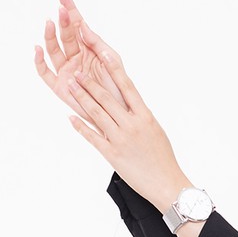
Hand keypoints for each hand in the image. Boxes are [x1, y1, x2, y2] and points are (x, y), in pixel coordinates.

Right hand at [34, 0, 125, 120]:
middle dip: (63, 21)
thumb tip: (82, 25)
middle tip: (61, 10)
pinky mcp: (60, 86)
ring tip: (50, 23)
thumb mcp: (112, 60)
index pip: (77, 25)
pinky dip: (40, 61)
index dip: (70, 9)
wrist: (118, 112)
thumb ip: (97, 43)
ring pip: (54, 50)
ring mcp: (66, 70)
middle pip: (65, 35)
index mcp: (88, 48)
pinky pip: (45, 73)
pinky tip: (38, 49)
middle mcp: (75, 57)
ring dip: (50, 36)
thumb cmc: (118, 87)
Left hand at [63, 25, 188, 210]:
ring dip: (81, 98)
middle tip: (76, 71)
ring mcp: (121, 139)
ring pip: (96, 114)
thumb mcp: (155, 131)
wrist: (167, 184)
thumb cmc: (163, 158)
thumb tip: (128, 102)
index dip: (113, 68)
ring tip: (70, 86)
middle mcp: (132, 125)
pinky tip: (71, 118)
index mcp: (145, 116)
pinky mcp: (112, 154)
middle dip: (89, 83)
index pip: (127, 86)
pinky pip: (92, 137)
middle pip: (106, 98)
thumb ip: (139, 115)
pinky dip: (80, 126)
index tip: (102, 52)